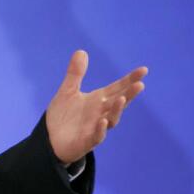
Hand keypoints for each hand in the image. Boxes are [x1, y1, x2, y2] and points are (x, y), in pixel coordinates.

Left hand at [45, 50, 146, 164]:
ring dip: (117, 110)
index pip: (118, 88)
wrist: (50, 139)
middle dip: (129, 94)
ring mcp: (96, 128)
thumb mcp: (68, 91)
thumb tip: (82, 51)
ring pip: (112, 119)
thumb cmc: (63, 116)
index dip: (130, 80)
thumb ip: (75, 74)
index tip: (143, 70)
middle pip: (119, 102)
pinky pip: (97, 136)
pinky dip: (101, 129)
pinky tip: (103, 121)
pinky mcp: (86, 142)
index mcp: (98, 100)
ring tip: (122, 99)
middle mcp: (101, 113)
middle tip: (140, 84)